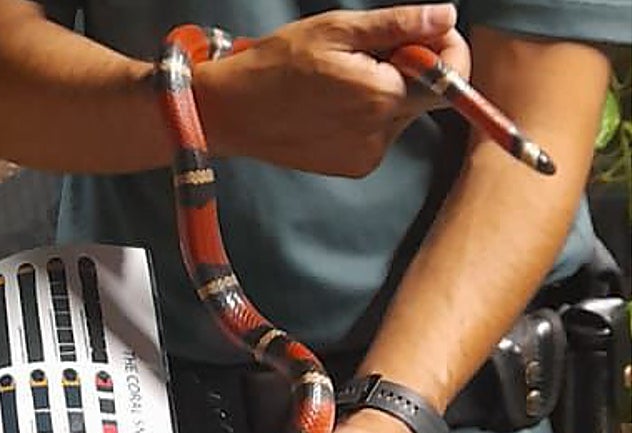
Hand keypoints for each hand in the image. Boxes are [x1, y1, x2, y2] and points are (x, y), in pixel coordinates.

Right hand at [195, 3, 469, 175]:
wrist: (231, 112)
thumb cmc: (275, 66)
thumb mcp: (336, 30)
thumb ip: (398, 24)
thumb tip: (445, 16)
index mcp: (382, 96)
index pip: (450, 77)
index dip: (444, 50)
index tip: (421, 34)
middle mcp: (380, 133)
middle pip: (424, 95)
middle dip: (407, 68)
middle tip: (364, 53)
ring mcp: (366, 154)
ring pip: (399, 114)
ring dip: (383, 92)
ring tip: (337, 81)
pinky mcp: (352, 167)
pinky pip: (377, 134)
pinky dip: (365, 116)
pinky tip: (330, 105)